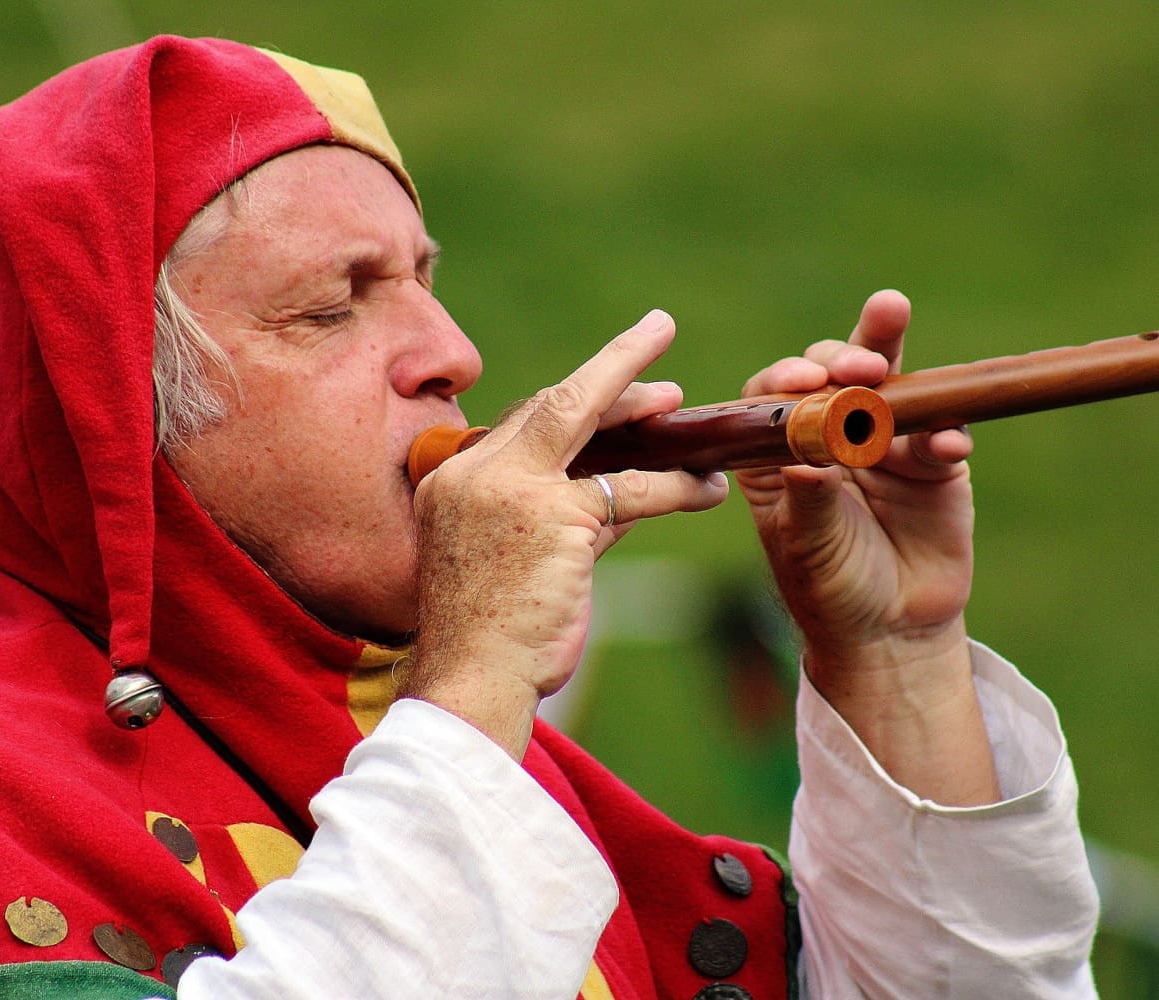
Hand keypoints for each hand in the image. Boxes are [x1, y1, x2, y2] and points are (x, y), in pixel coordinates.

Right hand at [406, 310, 728, 757]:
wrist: (471, 683)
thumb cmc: (489, 637)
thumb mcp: (516, 563)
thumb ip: (562, 518)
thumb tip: (620, 491)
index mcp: (451, 479)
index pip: (519, 423)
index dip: (568, 399)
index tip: (604, 382)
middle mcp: (475, 473)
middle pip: (550, 403)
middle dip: (610, 375)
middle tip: (659, 358)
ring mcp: (512, 490)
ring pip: (591, 427)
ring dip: (647, 412)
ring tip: (688, 409)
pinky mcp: (554, 518)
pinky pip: (630, 488)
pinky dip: (675, 485)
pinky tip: (707, 489)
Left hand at [737, 290, 996, 802]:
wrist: (890, 630)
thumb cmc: (830, 588)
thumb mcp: (807, 548)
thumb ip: (808, 501)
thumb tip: (802, 461)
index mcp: (781, 451)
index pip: (776, 397)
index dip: (787, 378)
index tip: (802, 380)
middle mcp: (831, 434)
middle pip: (834, 373)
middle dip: (843, 353)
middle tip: (859, 360)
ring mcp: (885, 442)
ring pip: (890, 384)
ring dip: (890, 351)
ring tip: (890, 314)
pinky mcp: (934, 462)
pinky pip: (943, 433)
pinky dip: (946, 432)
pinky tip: (946, 443)